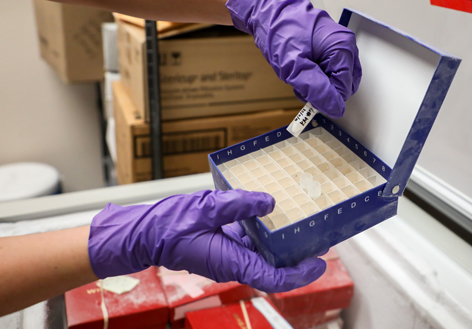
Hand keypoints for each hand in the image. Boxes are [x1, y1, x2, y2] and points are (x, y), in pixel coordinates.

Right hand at [88, 190, 325, 292]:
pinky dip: (264, 234)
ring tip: (302, 226)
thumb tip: (269, 202)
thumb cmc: (168, 226)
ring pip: (263, 255)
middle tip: (319, 240)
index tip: (319, 263)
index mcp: (231, 261)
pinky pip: (250, 243)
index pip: (273, 277)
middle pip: (274, 267)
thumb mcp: (207, 208)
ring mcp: (228, 255)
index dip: (299, 273)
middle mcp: (233, 263)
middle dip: (298, 257)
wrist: (144, 233)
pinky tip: (272, 215)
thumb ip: (240, 205)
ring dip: (283, 245)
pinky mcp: (223, 246)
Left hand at [226, 0, 360, 118]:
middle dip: (322, 89)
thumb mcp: (294, 66)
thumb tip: (336, 108)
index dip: (326, 97)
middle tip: (300, 84)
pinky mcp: (330, 45)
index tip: (306, 96)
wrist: (265, 9)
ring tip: (298, 73)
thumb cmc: (278, 30)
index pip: (345, 88)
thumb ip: (316, 90)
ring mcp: (339, 43)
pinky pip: (329, 68)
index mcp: (342, 48)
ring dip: (318, 83)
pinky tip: (301, 68)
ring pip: (336, 78)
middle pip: (343, 83)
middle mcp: (345, 44)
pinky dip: (316, 74)